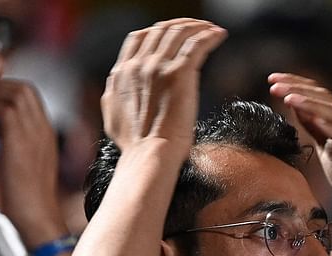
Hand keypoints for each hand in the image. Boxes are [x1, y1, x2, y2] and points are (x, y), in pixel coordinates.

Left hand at [0, 79, 64, 241]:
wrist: (35, 216)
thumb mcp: (24, 165)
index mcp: (47, 133)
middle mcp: (44, 127)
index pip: (31, 96)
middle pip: (24, 88)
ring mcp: (34, 131)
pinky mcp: (20, 139)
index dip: (7, 93)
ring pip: (14, 92)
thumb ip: (17, 145)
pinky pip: (3, 107)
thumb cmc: (26, 199)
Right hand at [102, 19, 226, 160]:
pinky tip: (219, 35)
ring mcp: (159, 67)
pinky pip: (198, 44)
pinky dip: (209, 35)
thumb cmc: (136, 145)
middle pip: (161, 30)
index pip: (140, 38)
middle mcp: (139, 64)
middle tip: (196, 27)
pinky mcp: (180, 73)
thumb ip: (115, 94)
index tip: (172, 33)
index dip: (157, 31)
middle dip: (180, 25)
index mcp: (123, 73)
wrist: (149, 155)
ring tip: (211, 29)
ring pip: (180, 32)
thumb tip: (115, 86)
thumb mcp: (112, 114)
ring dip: (198, 26)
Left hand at [268, 73, 331, 221]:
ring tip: (289, 96)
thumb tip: (299, 111)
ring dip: (310, 103)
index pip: (318, 96)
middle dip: (297, 88)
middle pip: (324, 98)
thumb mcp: (329, 152)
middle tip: (273, 82)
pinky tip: (315, 119)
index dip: (296, 85)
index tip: (273, 79)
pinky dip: (331, 127)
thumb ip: (316, 132)